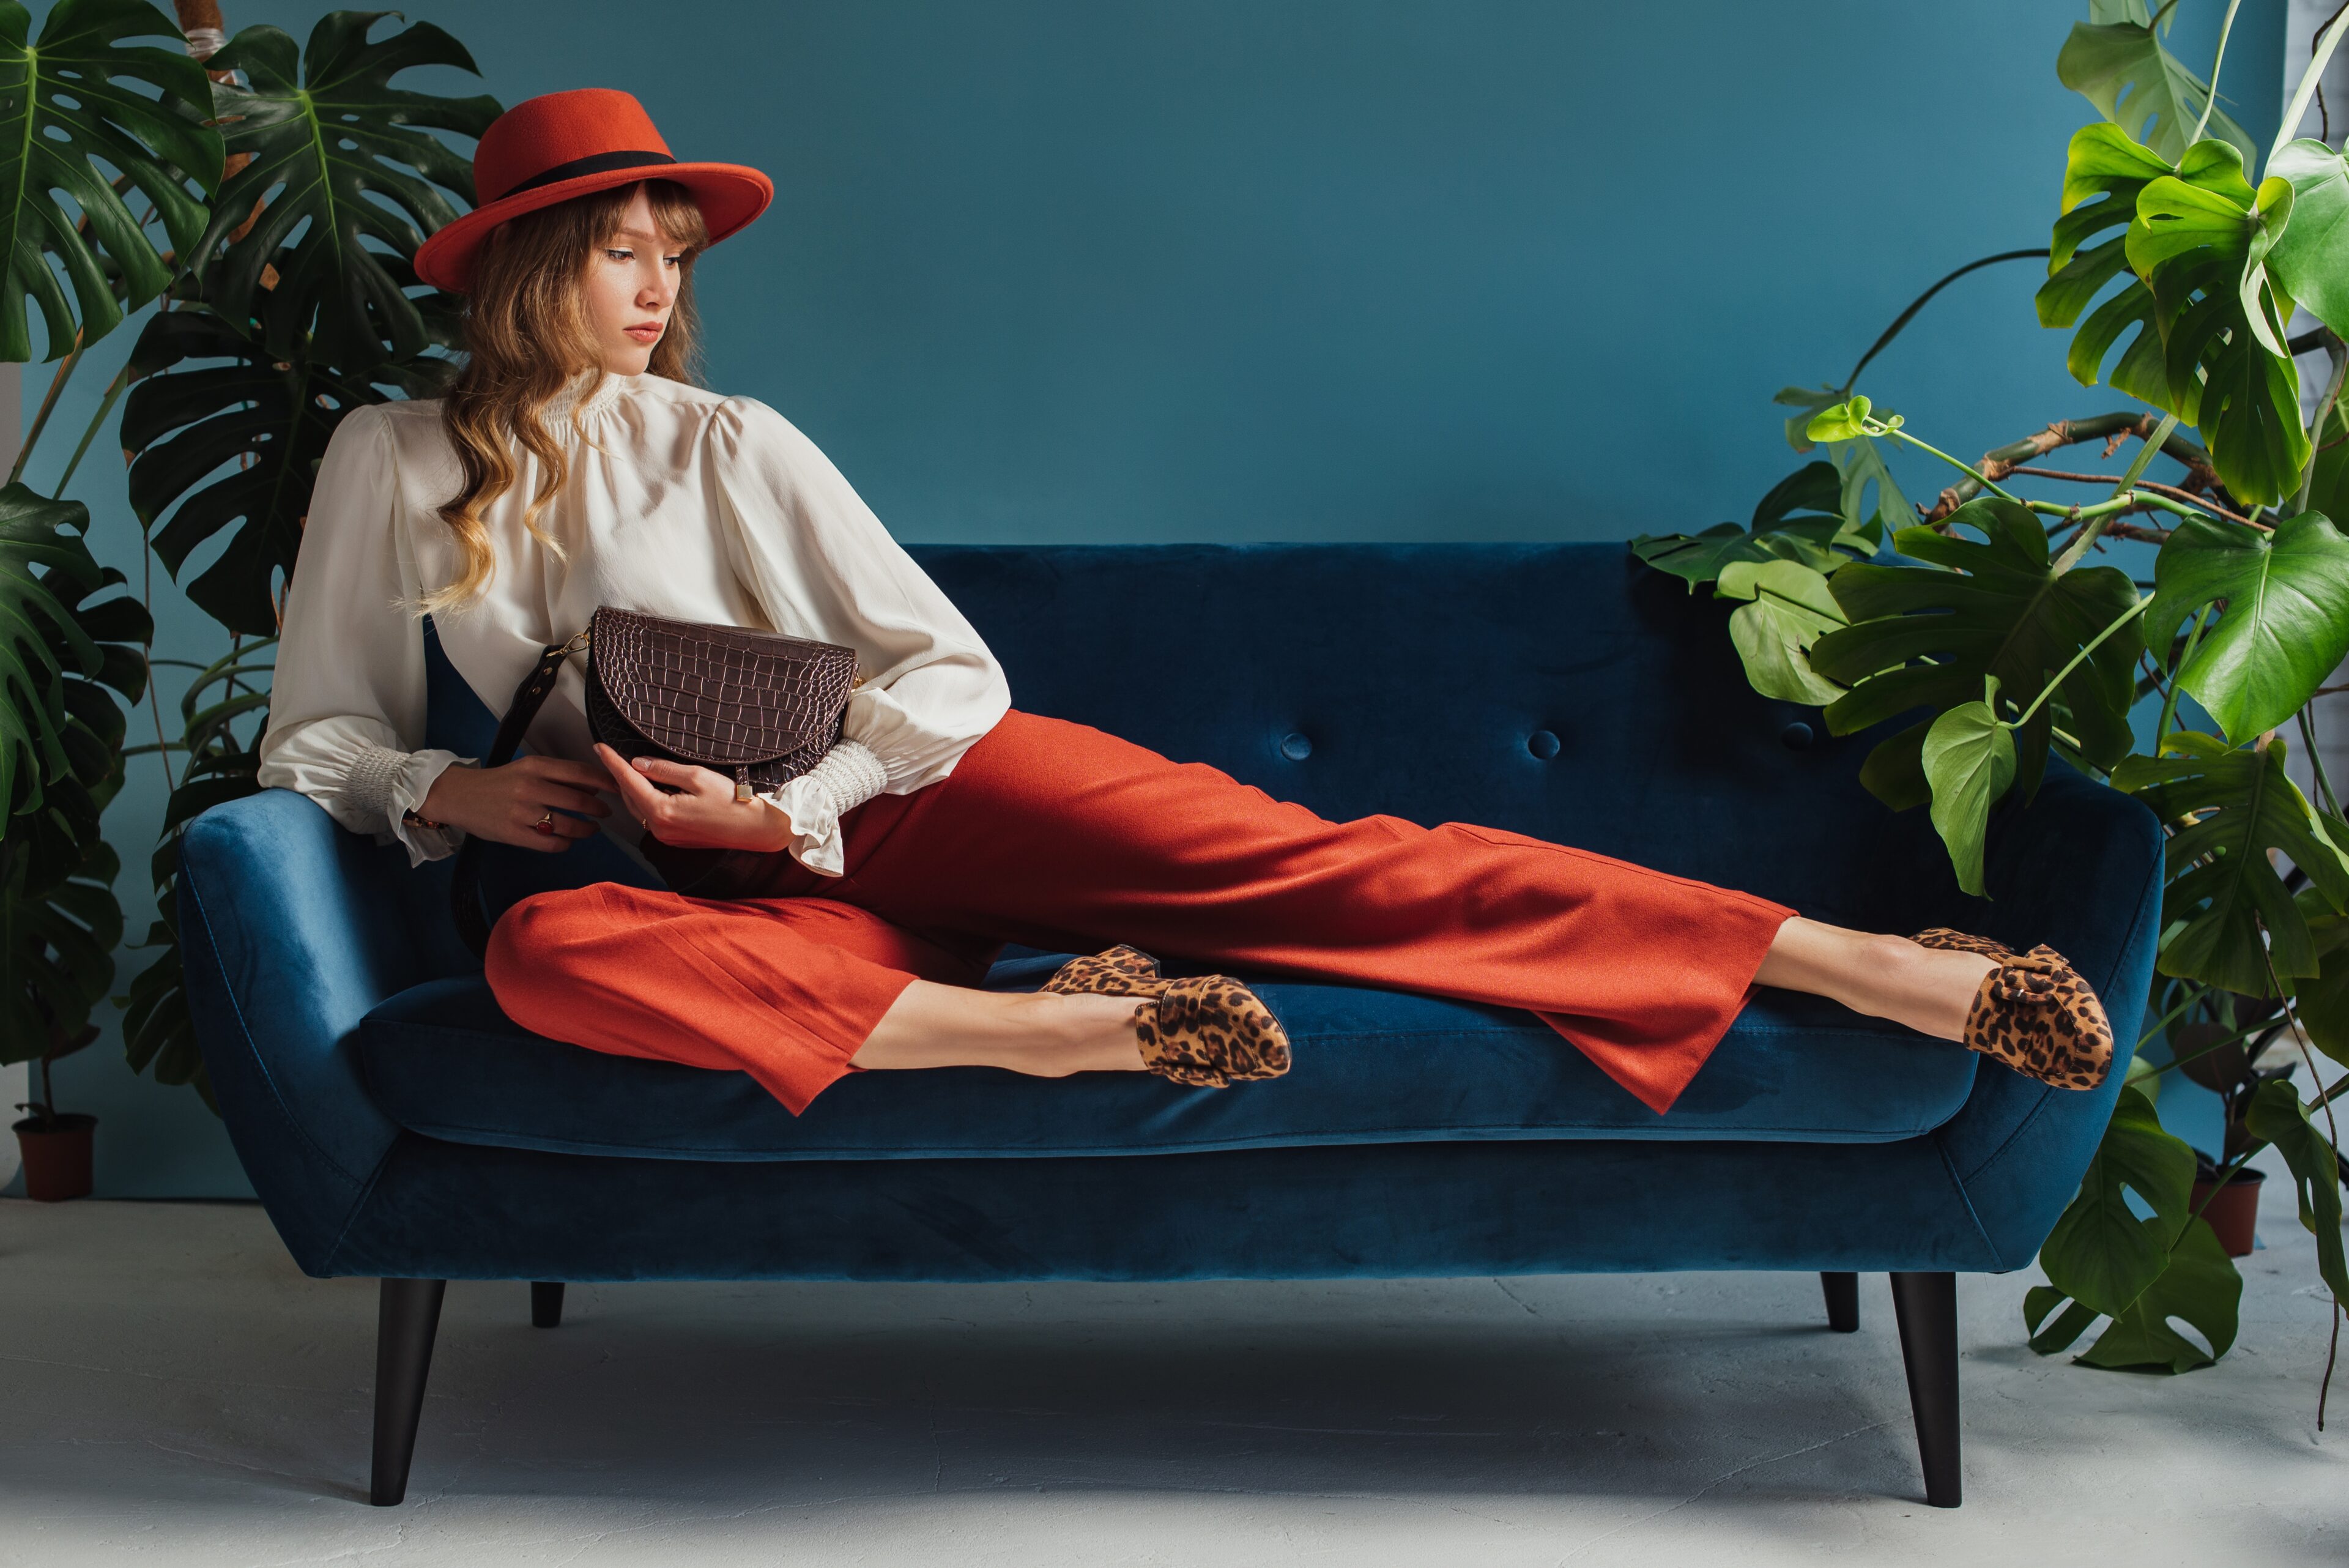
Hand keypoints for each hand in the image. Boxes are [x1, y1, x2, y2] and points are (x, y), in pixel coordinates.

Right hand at [417, 754, 612, 852]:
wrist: (458, 796)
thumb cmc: (498, 782)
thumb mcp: (526, 768)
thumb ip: (557, 775)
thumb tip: (594, 783)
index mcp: (534, 766)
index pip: (580, 772)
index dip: (605, 782)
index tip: (618, 787)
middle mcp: (530, 787)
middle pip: (579, 799)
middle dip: (599, 808)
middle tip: (606, 811)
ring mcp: (522, 812)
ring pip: (568, 824)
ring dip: (587, 829)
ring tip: (592, 828)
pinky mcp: (513, 834)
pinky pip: (550, 843)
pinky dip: (565, 844)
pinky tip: (568, 841)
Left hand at [591, 743, 792, 851]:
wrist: (757, 829)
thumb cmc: (734, 801)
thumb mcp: (698, 776)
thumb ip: (664, 769)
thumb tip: (638, 764)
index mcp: (662, 811)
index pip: (628, 780)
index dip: (612, 761)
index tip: (599, 747)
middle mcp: (660, 828)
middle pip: (629, 796)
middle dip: (620, 775)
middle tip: (612, 755)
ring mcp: (667, 837)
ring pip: (639, 808)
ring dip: (633, 788)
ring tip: (629, 769)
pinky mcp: (676, 839)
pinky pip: (652, 816)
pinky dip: (647, 800)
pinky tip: (652, 788)